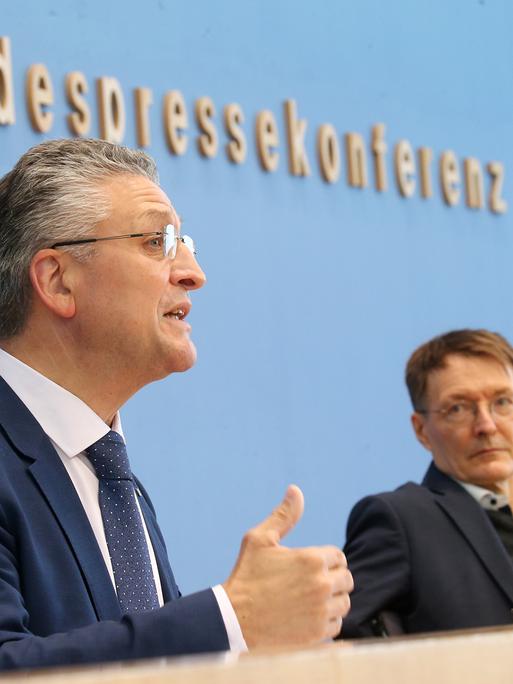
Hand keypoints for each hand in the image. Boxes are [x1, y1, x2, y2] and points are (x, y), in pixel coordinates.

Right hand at [223, 484, 352, 647]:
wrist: (233, 620)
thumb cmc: (246, 576)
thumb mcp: (260, 540)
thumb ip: (283, 515)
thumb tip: (295, 490)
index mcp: (311, 559)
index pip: (339, 556)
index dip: (326, 559)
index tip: (310, 565)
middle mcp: (321, 585)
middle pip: (346, 579)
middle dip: (332, 578)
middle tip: (311, 582)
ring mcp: (321, 611)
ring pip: (344, 603)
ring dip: (332, 600)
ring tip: (310, 599)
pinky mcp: (317, 634)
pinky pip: (336, 625)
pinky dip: (326, 621)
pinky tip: (308, 617)